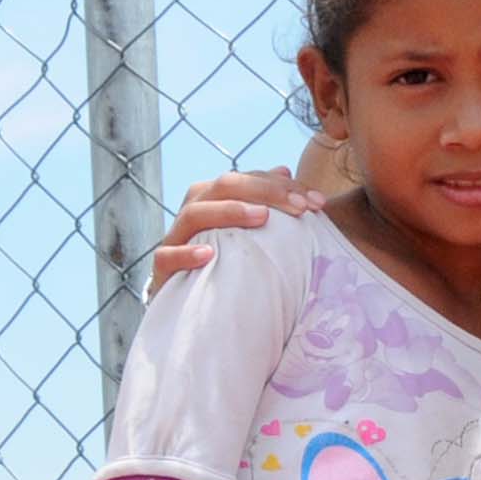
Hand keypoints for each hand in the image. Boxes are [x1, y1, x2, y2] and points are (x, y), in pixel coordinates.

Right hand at [146, 167, 316, 291]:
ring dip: (229, 212)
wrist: (191, 309)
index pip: (248, 180)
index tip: (318, 202)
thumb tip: (285, 170)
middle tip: (300, 207)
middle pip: (223, 187)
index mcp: (214, 200)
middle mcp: (194, 213)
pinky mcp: (162, 270)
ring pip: (194, 214)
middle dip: (264, 191)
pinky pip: (166, 256)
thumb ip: (264, 203)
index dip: (283, 186)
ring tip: (261, 216)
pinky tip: (208, 255)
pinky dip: (186, 254)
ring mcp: (175, 240)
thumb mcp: (250, 235)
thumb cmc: (227, 267)